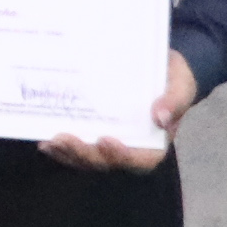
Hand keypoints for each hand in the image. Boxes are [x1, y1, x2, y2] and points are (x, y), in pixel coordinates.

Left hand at [44, 52, 198, 173]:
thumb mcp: (181, 83)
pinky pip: (76, 147)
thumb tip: (160, 117)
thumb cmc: (172, 77)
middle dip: (85, 154)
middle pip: (106, 162)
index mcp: (154, 141)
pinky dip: (60, 148)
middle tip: (65, 139)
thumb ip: (174, 100)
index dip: (123, 156)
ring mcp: (108, 142)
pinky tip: (45, 140)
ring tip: (51, 141)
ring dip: (68, 154)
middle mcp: (130, 146)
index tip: (106, 140)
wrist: (155, 65)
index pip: (141, 159)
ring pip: (87, 159)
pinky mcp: (91, 133)